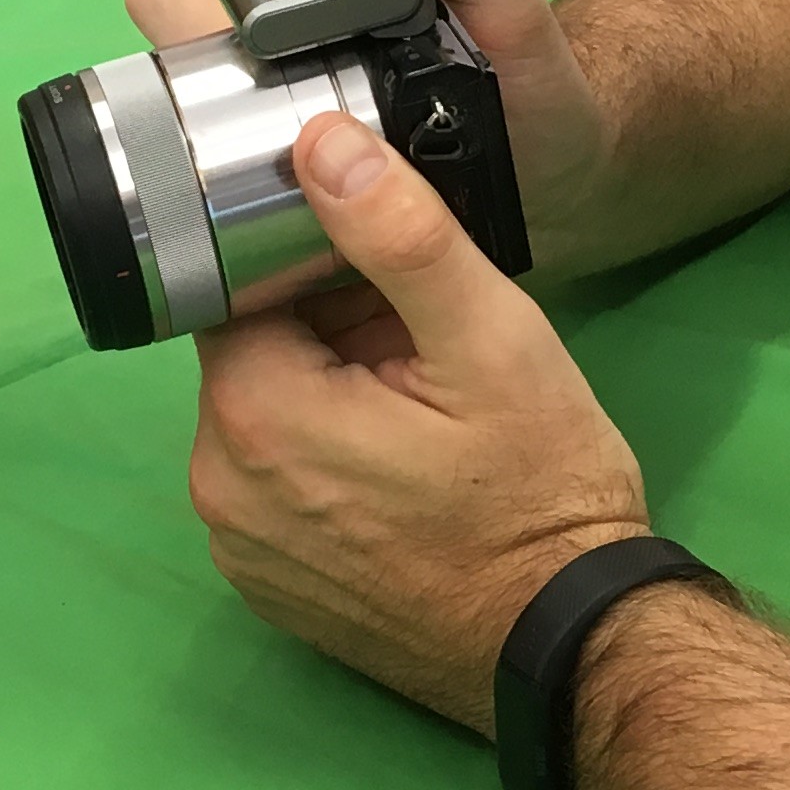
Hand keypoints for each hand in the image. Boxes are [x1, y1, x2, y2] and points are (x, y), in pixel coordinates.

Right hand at [127, 0, 613, 256]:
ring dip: (197, 89)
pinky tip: (265, 184)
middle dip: (192, 5)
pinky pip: (193, 150)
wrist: (547, 183)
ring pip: (166, 61)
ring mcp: (250, 80)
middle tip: (258, 52)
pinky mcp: (249, 157)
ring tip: (273, 124)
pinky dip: (210, 163)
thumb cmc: (524, 70)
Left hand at [188, 111, 651, 726]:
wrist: (571, 646)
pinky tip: (401, 480)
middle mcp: (217, 487)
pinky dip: (323, 468)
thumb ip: (399, 234)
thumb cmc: (540, 495)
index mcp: (253, 413)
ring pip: (263, 421)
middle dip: (325, 337)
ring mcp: (239, 548)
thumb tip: (318, 143)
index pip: (238, 288)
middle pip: (250, 355)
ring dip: (325, 401)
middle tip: (424, 357)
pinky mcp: (266, 590)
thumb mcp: (489, 340)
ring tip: (421, 421)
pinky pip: (274, 490)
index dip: (313, 268)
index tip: (385, 285)